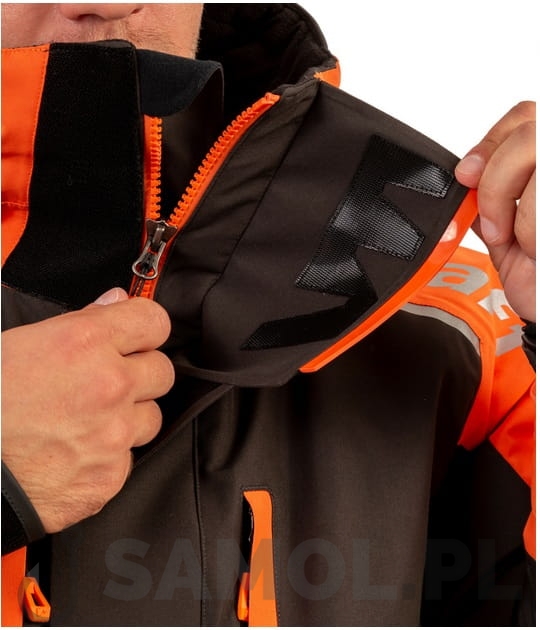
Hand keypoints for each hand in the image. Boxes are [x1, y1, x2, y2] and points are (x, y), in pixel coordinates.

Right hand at [1, 288, 174, 532]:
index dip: (145, 328)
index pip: (154, 321)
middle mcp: (109, 386)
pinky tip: (74, 453)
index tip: (137, 336)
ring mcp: (114, 435)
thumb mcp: (20, 343)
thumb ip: (81, 319)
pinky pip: (127, 459)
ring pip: (151, 418)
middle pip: (162, 371)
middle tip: (107, 382)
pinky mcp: (110, 476)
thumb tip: (116, 301)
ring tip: (86, 422)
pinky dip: (107, 457)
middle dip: (139, 374)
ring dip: (128, 418)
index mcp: (85, 343)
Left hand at [455, 101, 535, 321]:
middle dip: (497, 183)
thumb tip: (466, 170)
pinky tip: (539, 250)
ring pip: (537, 163)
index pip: (526, 116)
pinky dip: (532, 231)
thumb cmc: (536, 272)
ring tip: (524, 243)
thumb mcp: (505, 224)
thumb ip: (491, 190)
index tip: (467, 175)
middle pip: (530, 136)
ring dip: (517, 212)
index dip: (491, 141)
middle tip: (494, 224)